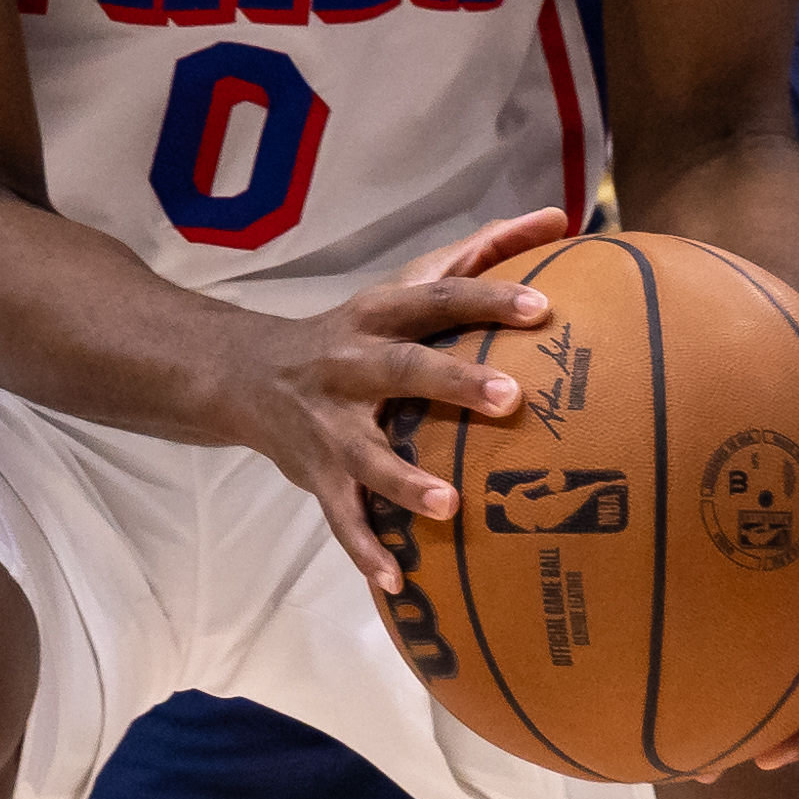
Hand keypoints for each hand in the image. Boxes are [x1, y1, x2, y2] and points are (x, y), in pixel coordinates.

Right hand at [236, 208, 569, 588]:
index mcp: (377, 314)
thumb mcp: (401, 286)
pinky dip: (364, 550)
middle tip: (511, 398)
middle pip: (403, 368)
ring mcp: (329, 424)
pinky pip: (340, 517)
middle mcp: (350, 364)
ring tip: (449, 504)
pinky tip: (397, 582)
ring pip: (366, 454)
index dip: (486, 299)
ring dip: (404, 481)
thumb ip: (477, 252)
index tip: (540, 308)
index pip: (437, 298)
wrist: (245, 373)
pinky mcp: (316, 473)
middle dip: (454, 383)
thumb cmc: (354, 329)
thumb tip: (554, 215)